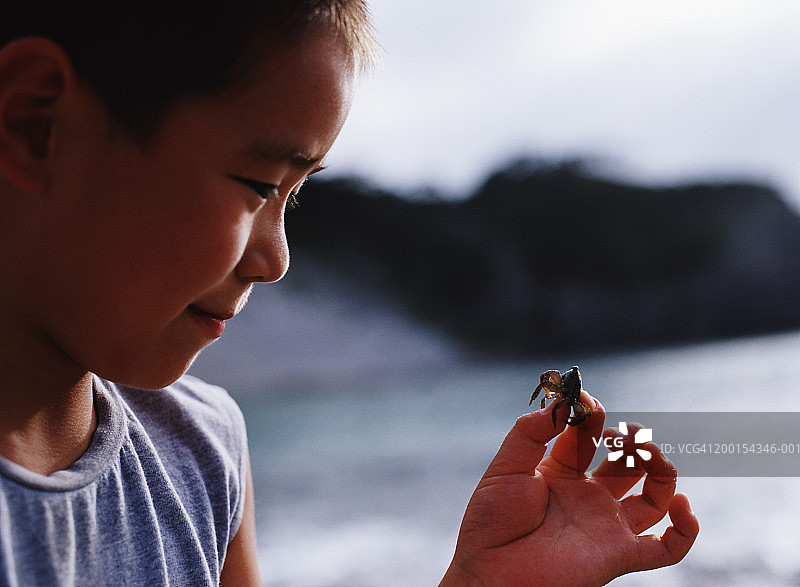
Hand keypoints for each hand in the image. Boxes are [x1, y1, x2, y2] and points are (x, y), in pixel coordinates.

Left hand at [441, 392, 698, 586]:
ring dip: (662, 471)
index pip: (587, 436)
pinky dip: (685, 530)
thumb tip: (562, 402)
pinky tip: (681, 504)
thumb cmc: (491, 522)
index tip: (588, 401)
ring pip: (653, 497)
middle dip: (631, 440)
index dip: (593, 416)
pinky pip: (666, 550)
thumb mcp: (507, 466)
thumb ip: (531, 431)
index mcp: (559, 472)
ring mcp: (606, 525)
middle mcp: (587, 496)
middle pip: (625, 463)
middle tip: (625, 432)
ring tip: (652, 454)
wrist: (491, 570)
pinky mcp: (619, 554)